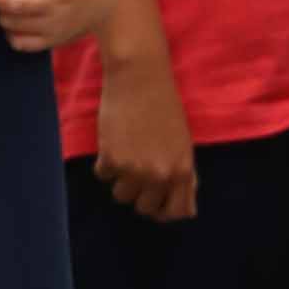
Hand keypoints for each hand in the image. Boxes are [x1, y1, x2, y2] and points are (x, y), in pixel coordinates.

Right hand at [91, 44, 197, 222]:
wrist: (140, 77)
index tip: (156, 202)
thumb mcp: (182, 143)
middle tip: (136, 176)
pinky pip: (103, 175)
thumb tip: (185, 209)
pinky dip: (105, 164)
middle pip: (145, 207)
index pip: (177, 212)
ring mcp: (134, 168)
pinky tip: (111, 145)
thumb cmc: (164, 105)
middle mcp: (160, 175)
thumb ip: (182, 175)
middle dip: (140, 195)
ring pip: (122, 195)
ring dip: (121, 180)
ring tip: (123, 158)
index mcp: (183, 171)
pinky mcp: (111, 158)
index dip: (165, 210)